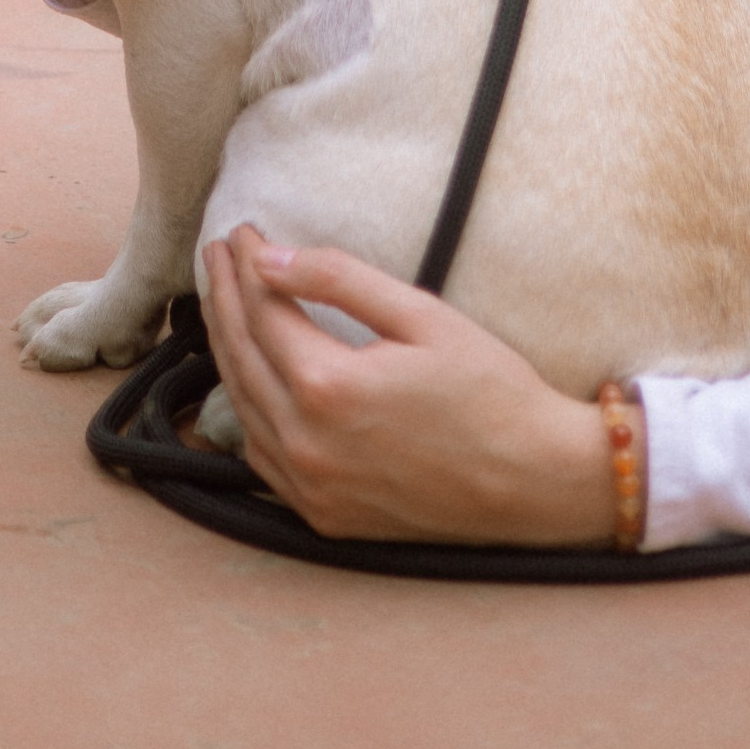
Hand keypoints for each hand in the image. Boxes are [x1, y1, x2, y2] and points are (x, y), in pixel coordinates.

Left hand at [199, 226, 625, 548]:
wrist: (533, 481)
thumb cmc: (488, 388)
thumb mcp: (420, 314)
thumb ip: (337, 280)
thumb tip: (268, 258)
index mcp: (328, 388)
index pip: (263, 313)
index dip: (247, 266)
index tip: (241, 230)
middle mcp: (307, 445)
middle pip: (240, 358)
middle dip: (223, 299)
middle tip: (216, 254)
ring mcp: (312, 489)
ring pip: (242, 410)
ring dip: (228, 352)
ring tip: (223, 304)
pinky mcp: (324, 518)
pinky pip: (263, 458)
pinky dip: (247, 411)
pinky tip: (248, 380)